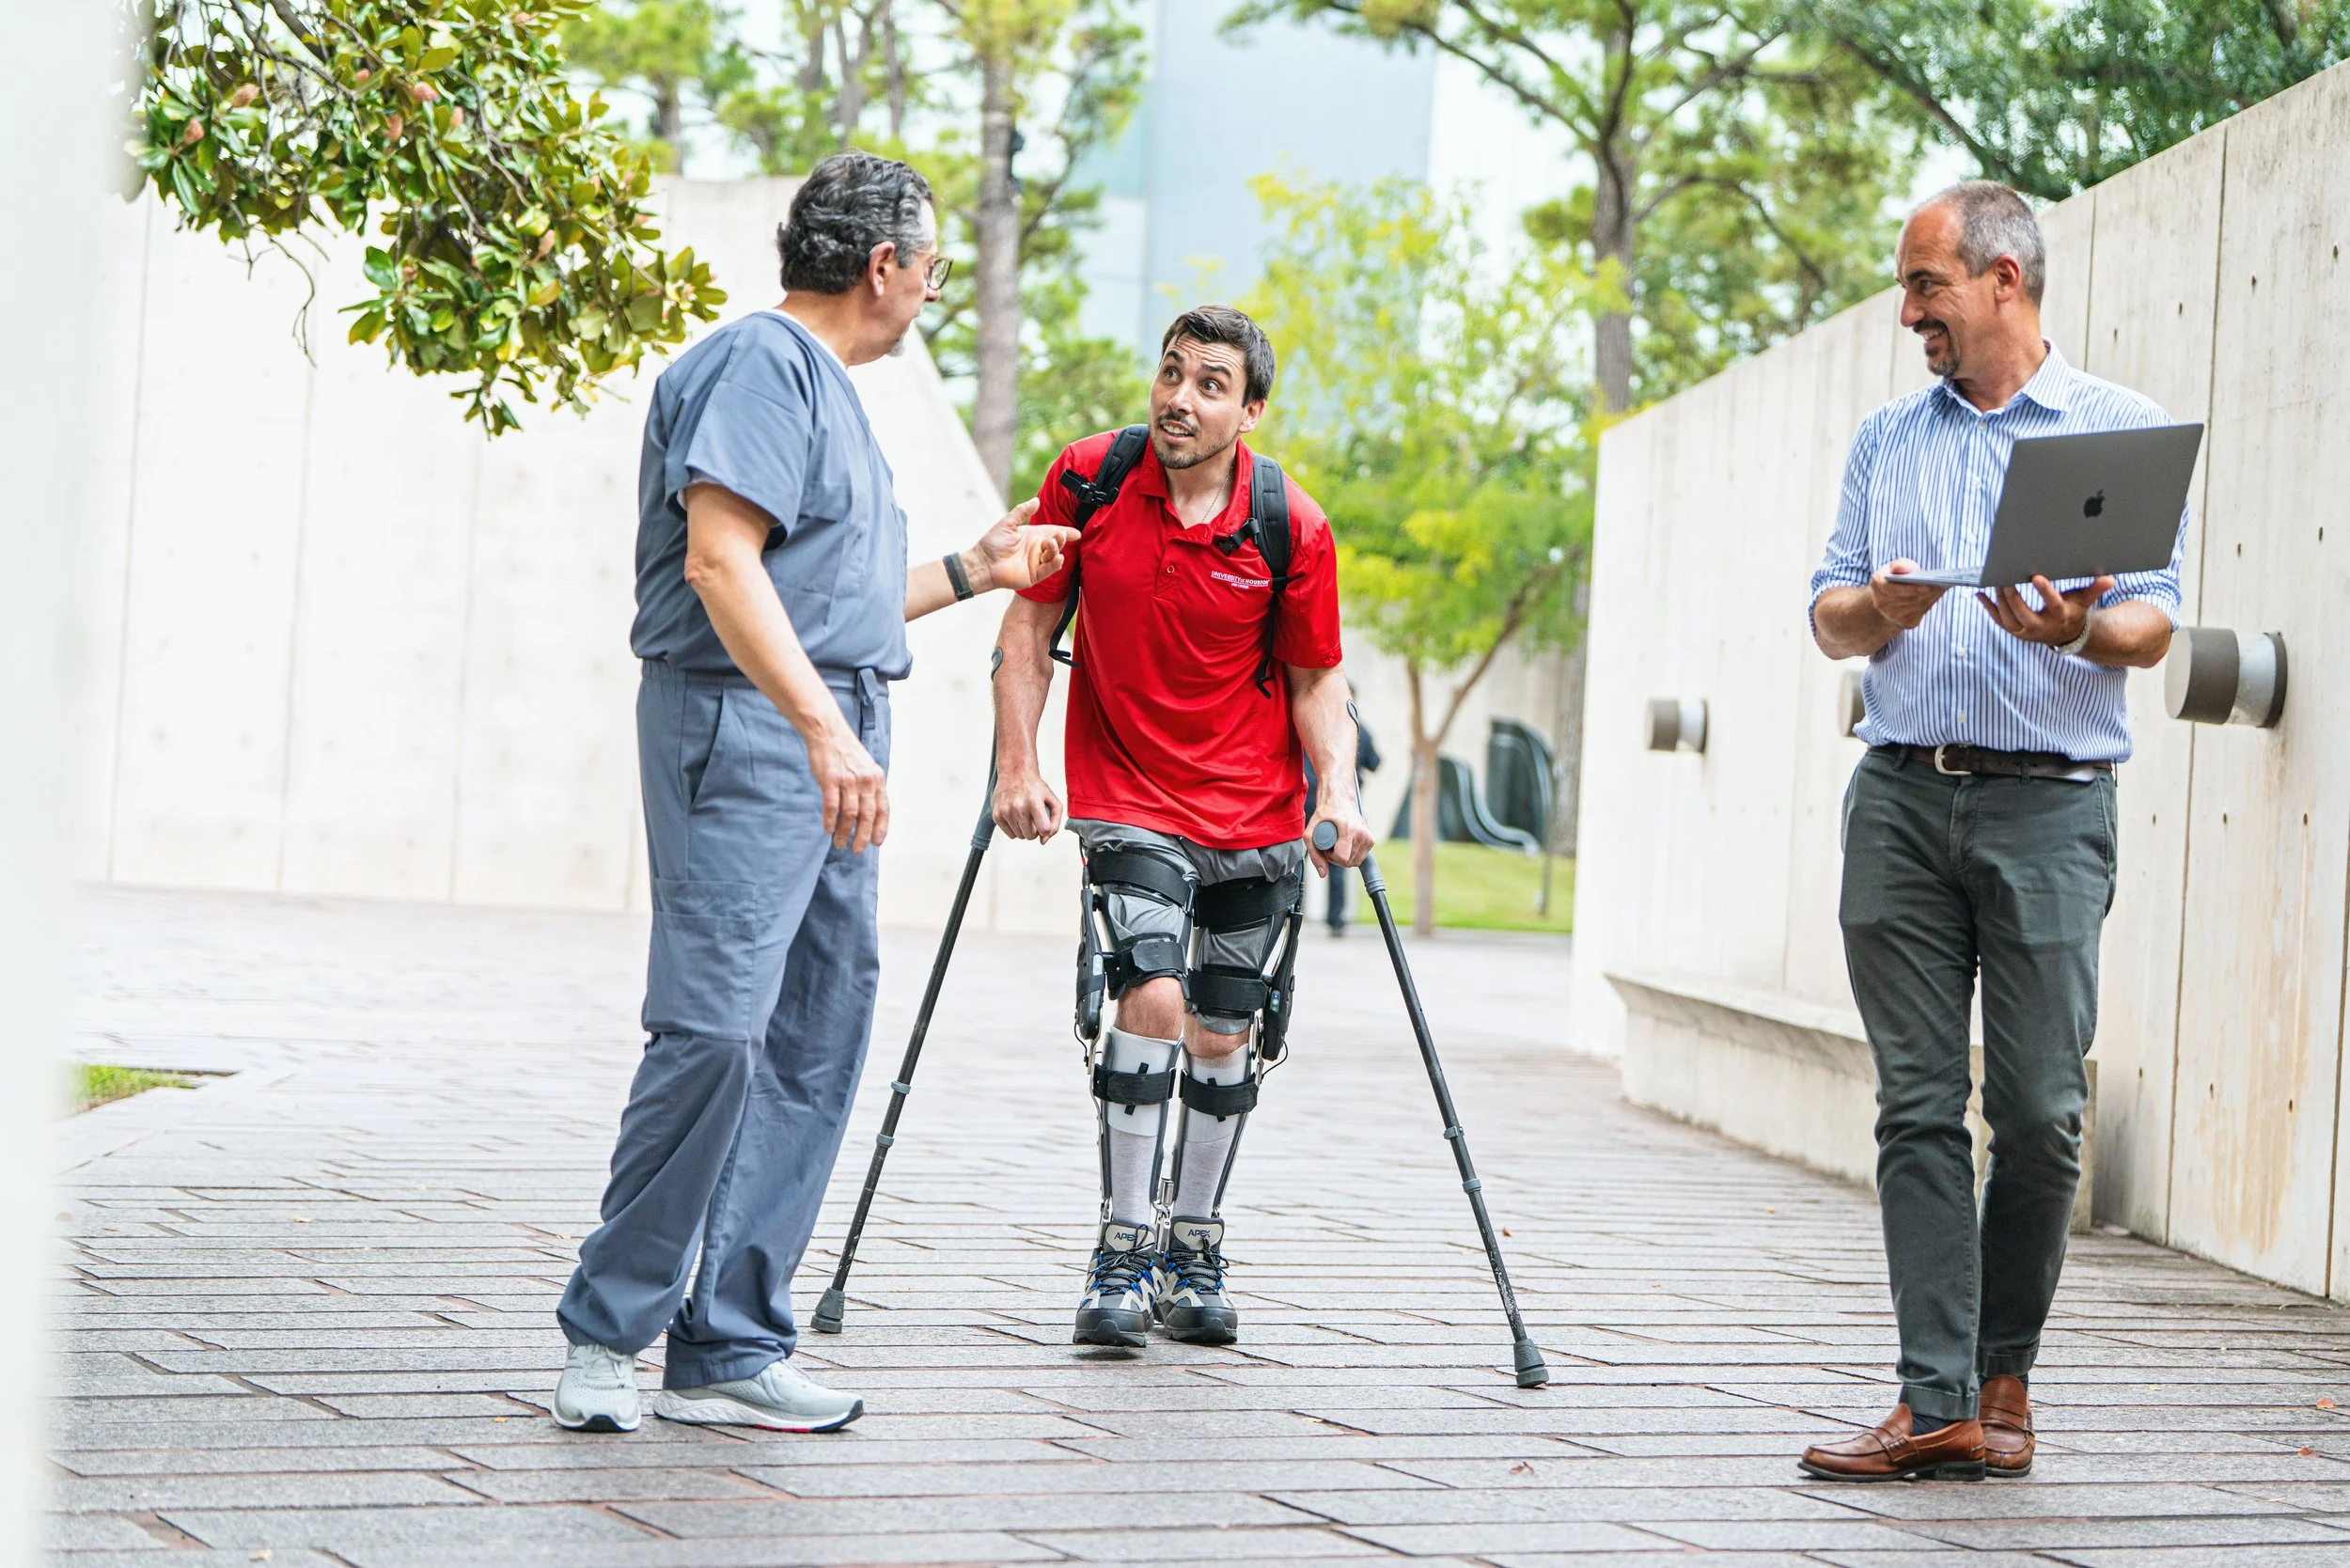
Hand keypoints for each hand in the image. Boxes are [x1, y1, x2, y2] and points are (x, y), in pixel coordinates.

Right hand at [806, 721, 888, 851]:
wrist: (829, 732)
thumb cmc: (846, 753)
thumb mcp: (866, 768)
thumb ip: (868, 788)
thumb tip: (868, 813)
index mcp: (877, 779)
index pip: (883, 809)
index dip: (881, 828)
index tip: (876, 843)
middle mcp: (865, 780)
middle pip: (867, 816)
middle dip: (863, 836)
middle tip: (857, 850)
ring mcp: (848, 780)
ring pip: (849, 814)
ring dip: (844, 833)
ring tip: (839, 844)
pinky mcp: (830, 780)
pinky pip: (832, 806)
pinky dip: (830, 821)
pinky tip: (828, 830)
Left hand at [967, 499, 1078, 592]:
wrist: (983, 563)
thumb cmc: (993, 543)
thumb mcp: (1008, 523)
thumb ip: (1022, 511)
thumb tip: (1036, 500)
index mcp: (1032, 536)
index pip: (1053, 532)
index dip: (1065, 532)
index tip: (1077, 533)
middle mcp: (1036, 549)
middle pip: (1055, 543)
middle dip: (1061, 539)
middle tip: (1061, 535)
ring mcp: (1036, 563)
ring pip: (1053, 556)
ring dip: (1056, 549)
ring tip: (1052, 543)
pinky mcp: (1034, 575)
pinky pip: (1048, 569)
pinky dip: (1055, 564)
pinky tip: (1058, 558)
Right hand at [992, 764, 1063, 841]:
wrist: (1015, 773)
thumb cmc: (1036, 788)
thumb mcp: (1052, 799)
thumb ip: (1055, 821)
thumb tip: (1044, 840)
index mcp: (1034, 802)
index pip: (1044, 830)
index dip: (1046, 830)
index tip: (1044, 822)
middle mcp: (1019, 807)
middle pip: (1031, 836)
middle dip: (1035, 830)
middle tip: (1034, 818)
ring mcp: (1006, 811)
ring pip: (1020, 836)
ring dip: (1025, 829)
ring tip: (1025, 815)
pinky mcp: (997, 815)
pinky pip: (1010, 834)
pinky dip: (1015, 829)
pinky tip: (1016, 816)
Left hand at [1306, 800, 1373, 873]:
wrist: (1339, 798)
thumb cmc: (1324, 813)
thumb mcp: (1310, 832)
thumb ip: (1314, 854)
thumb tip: (1323, 874)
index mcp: (1348, 829)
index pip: (1343, 858)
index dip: (1331, 857)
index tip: (1326, 847)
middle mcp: (1361, 833)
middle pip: (1348, 862)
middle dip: (1336, 858)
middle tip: (1330, 844)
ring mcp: (1368, 836)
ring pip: (1355, 862)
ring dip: (1343, 857)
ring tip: (1337, 843)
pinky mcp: (1371, 839)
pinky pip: (1360, 858)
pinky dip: (1351, 855)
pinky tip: (1345, 844)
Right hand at [1869, 560, 1950, 630]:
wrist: (1886, 600)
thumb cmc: (1894, 579)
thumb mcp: (1894, 567)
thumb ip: (1900, 565)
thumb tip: (1909, 569)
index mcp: (1876, 585)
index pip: (1892, 589)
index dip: (1910, 589)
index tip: (1927, 585)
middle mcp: (1881, 604)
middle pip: (1908, 599)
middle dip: (1925, 592)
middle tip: (1941, 584)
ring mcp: (1892, 616)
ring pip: (1916, 606)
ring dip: (1929, 597)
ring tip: (1942, 587)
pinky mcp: (1905, 623)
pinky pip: (1921, 613)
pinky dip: (1930, 602)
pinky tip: (1937, 594)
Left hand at [1977, 574, 2112, 646]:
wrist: (2065, 634)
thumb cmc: (2073, 610)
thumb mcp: (2084, 600)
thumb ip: (2095, 589)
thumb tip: (2110, 579)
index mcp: (2060, 615)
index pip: (2053, 603)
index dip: (2045, 591)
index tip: (2036, 576)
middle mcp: (2042, 626)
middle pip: (2023, 614)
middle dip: (2012, 597)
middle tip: (2004, 579)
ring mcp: (2027, 631)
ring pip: (2008, 619)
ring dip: (1999, 602)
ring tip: (1993, 583)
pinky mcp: (2015, 632)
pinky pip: (1999, 622)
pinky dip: (1988, 609)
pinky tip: (1980, 594)